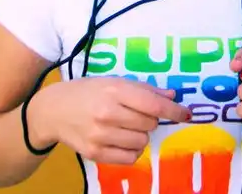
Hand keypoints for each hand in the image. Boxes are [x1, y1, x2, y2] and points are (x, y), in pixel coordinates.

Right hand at [28, 77, 190, 163]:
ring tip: (127, 126)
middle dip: (151, 119)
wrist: (54, 110)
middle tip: (138, 114)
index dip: (174, 110)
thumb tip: (172, 95)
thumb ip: (144, 89)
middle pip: (150, 124)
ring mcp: (101, 135)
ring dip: (141, 135)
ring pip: (142, 142)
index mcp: (115, 91)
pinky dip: (132, 150)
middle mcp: (108, 113)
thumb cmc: (89, 91)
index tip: (187, 114)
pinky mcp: (95, 154)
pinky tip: (122, 139)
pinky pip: (130, 158)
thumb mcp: (115, 81)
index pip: (153, 103)